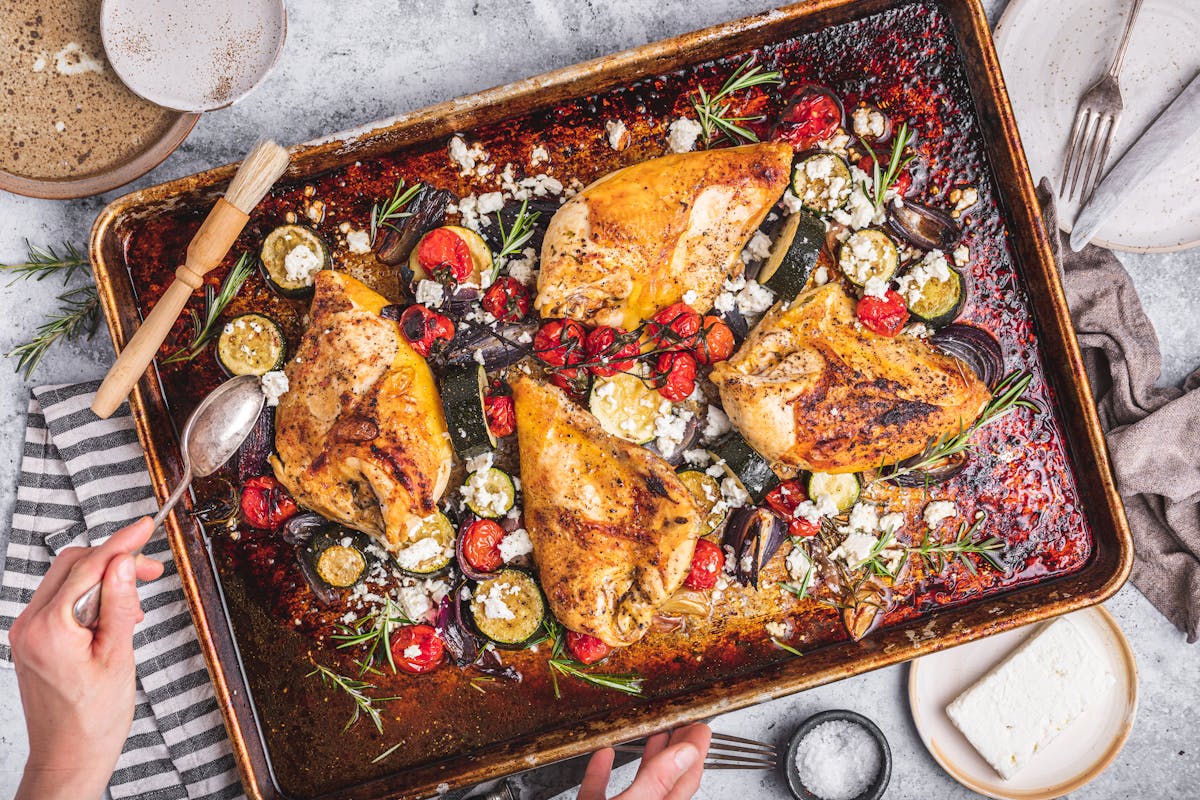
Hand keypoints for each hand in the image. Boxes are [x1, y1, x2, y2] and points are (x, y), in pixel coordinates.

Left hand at [10, 518, 164, 799]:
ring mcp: (27, 633)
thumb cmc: (94, 719)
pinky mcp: (33, 640)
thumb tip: (123, 562)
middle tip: (151, 570)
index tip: (145, 525)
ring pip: (67, 580)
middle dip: (113, 559)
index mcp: (50, 629)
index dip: (121, 542)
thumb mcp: (118, 656)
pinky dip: (90, 597)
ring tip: (136, 600)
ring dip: (103, 578)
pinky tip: (114, 614)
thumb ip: (119, 604)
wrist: (70, 756)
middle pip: (72, 565)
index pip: (88, 566)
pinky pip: (62, 601)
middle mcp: (29, 626)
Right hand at [579, 723, 710, 799]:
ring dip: (644, 754)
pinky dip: (600, 770)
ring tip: (653, 730)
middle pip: (665, 776)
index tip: (700, 727)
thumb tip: (685, 753)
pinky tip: (603, 753)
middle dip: (675, 746)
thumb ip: (657, 780)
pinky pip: (599, 788)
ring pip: (636, 781)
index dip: (696, 750)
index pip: (686, 779)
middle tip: (682, 721)